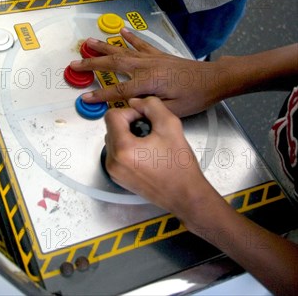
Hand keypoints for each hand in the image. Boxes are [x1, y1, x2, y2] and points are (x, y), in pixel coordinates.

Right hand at [70, 28, 222, 116]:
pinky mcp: (159, 55)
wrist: (213, 79)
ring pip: (123, 51)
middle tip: (75, 62)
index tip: (86, 96)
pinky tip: (121, 31)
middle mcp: (147, 66)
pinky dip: (130, 37)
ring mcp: (152, 58)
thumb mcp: (172, 110)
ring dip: (104, 47)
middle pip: (114, 64)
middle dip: (93, 63)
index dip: (101, 94)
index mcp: (149, 82)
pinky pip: (140, 44)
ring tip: (88, 42)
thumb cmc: (195, 97)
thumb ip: (149, 107)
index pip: (119, 90)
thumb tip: (130, 104)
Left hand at [106, 99, 297, 295]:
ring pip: (113, 140)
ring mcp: (114, 172)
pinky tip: (147, 153)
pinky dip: (128, 148)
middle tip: (150, 130)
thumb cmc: (179, 164)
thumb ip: (151, 105)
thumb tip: (135, 102)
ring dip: (128, 135)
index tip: (145, 118)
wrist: (186, 195)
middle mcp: (113, 162)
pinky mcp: (118, 178)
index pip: (112, 116)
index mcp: (122, 148)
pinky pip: (116, 154)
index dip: (130, 112)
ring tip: (150, 143)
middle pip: (111, 127)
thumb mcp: (170, 125)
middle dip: (129, 124)